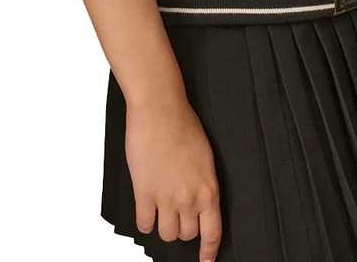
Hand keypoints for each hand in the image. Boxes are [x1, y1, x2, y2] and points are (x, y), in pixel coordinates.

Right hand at [125, 93, 221, 261]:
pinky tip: (146, 209)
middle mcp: (189, 198)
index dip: (209, 251)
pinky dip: (145, 221)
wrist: (160, 111)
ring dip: (164, 225)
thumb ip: (203, 183)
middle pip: (187, 234)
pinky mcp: (143, 194)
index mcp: (208, 188)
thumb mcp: (205, 157)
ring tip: (162, 209)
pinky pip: (144, 224)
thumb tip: (199, 201)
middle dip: (183, 227)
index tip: (206, 260)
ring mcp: (165, 198)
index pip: (213, 232)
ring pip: (166, 234)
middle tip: (178, 213)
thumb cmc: (183, 125)